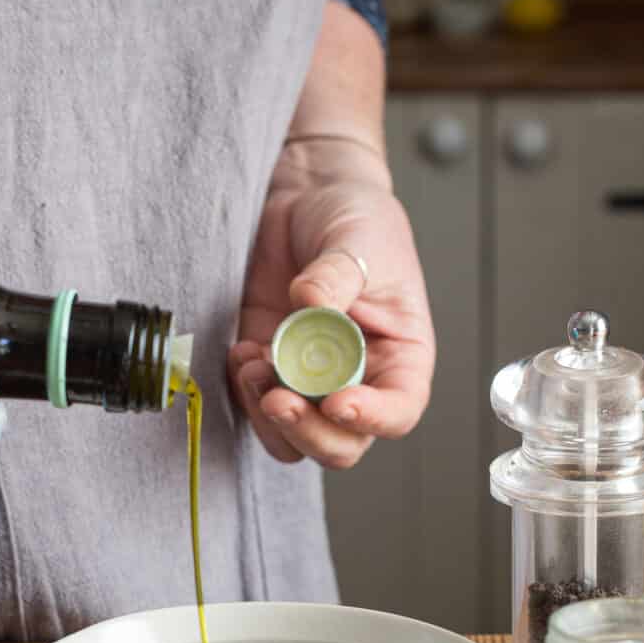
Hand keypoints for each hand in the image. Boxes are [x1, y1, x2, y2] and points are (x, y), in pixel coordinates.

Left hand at [228, 136, 434, 468]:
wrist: (308, 199)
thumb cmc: (354, 220)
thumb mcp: (357, 238)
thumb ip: (336, 276)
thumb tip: (309, 305)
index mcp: (400, 357)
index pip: (398, 411)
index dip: (371, 417)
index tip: (338, 402)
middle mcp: (358, 380)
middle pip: (341, 443)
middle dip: (308, 431)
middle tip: (280, 398)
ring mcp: (309, 381)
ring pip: (293, 439)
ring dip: (269, 417)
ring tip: (254, 365)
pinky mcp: (269, 371)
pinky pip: (255, 407)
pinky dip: (245, 391)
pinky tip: (243, 353)